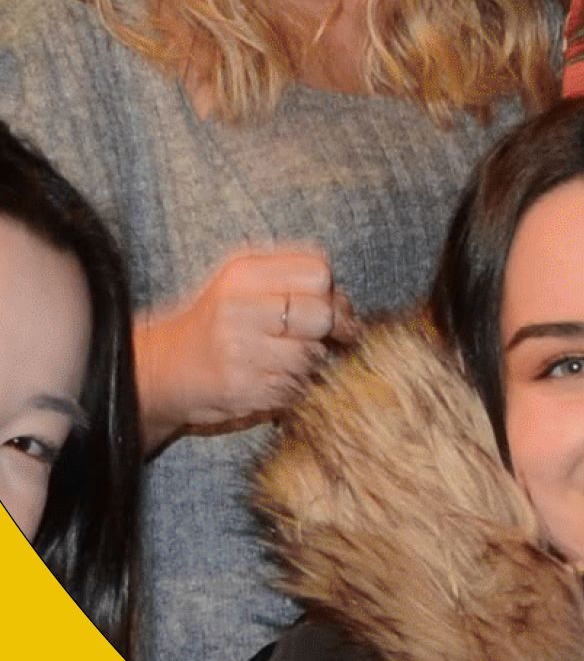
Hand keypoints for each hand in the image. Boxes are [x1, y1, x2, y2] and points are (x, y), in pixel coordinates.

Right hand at [135, 244, 347, 447]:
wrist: (159, 370)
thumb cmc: (216, 324)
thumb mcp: (243, 285)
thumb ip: (295, 281)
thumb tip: (348, 306)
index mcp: (243, 273)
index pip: (318, 271)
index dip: (330, 293)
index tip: (323, 308)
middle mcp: (238, 306)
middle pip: (322, 314)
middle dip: (325, 331)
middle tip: (307, 339)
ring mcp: (238, 349)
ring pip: (313, 355)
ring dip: (308, 364)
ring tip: (278, 362)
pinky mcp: (240, 387)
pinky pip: (296, 388)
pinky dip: (292, 388)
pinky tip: (268, 381)